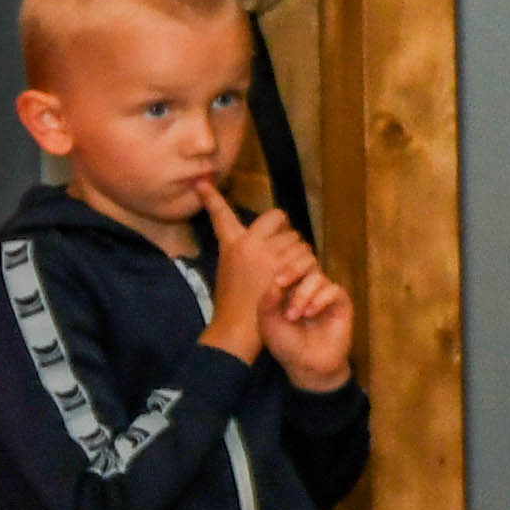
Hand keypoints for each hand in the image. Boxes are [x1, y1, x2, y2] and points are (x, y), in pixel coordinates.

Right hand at [202, 211, 312, 358]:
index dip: (211, 198)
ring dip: (300, 252)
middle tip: (284, 256)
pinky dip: (307, 267)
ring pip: (297, 238)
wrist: (239, 328)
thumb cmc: (234, 304)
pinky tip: (298, 282)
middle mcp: (249, 243)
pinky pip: (306, 255)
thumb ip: (241, 250)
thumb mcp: (229, 269)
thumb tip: (255, 237)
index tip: (202, 181)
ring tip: (290, 274)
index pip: (220, 215)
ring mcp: (267, 254)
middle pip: (279, 219)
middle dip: (287, 235)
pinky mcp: (283, 268)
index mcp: (232, 243)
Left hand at [266, 256, 355, 389]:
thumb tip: (276, 281)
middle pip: (306, 262)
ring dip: (303, 294)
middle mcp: (308, 287)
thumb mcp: (268, 322)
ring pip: (318, 277)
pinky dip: (320, 300)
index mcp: (289, 288)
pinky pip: (334, 290)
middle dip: (293, 270)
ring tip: (294, 315)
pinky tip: (309, 314)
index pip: (289, 264)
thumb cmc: (285, 344)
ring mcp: (326, 295)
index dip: (284, 267)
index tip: (276, 281)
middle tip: (282, 282)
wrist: (306, 365)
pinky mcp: (341, 304)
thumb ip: (268, 300)